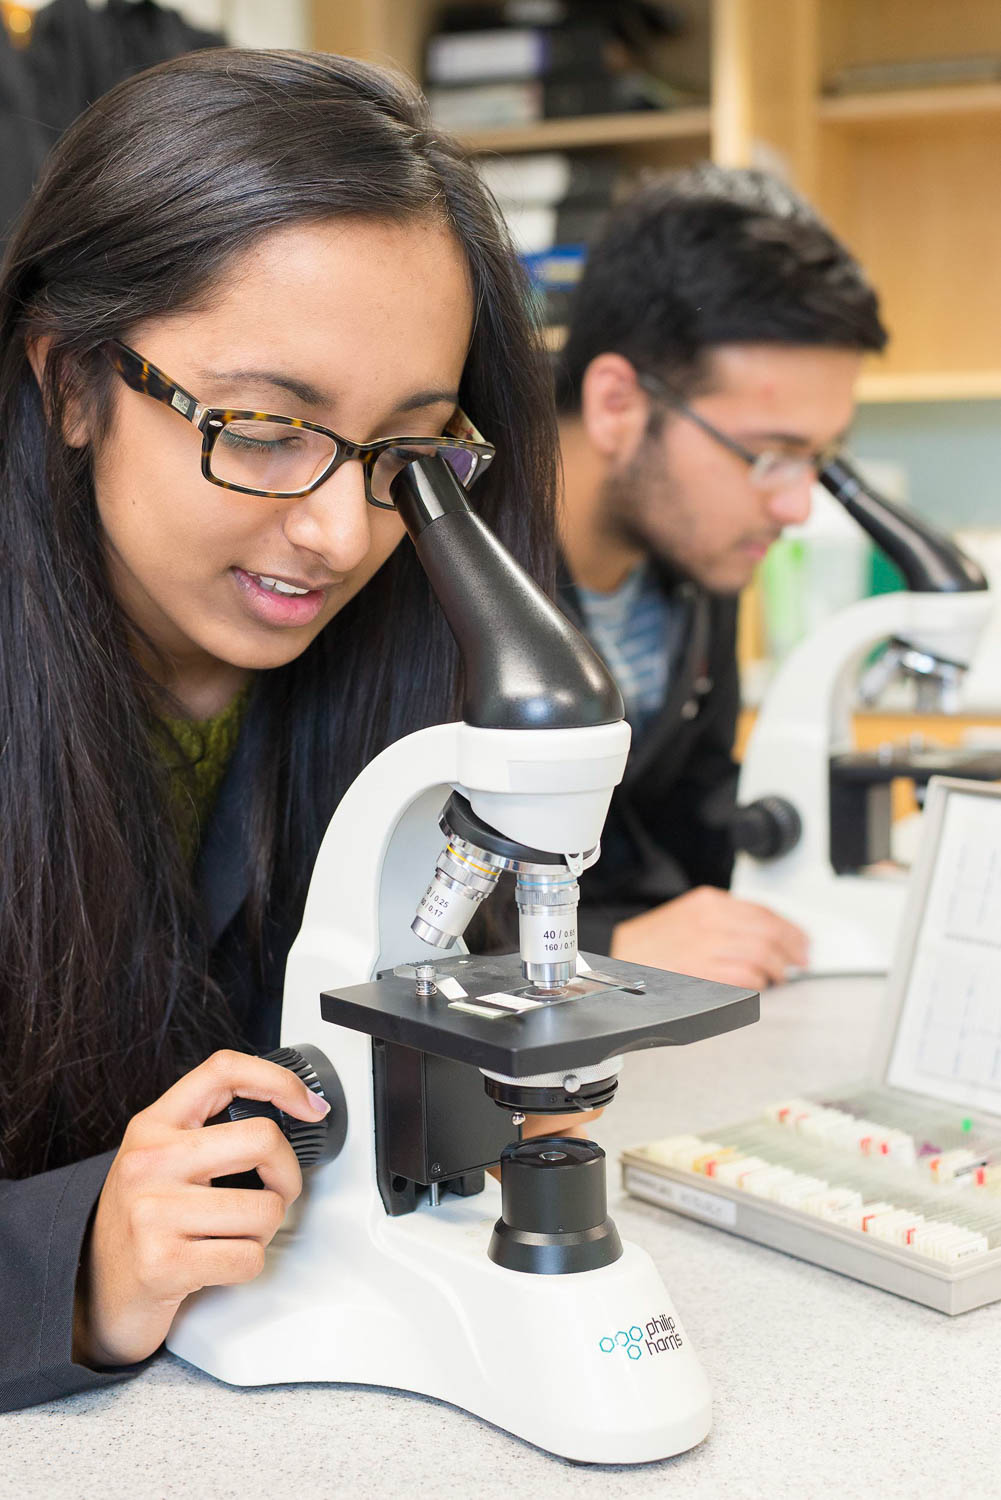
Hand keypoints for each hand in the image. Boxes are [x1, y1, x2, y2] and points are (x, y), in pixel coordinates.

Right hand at [74, 1049, 330, 1369]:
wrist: (96, 1291)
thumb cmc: (143, 1222)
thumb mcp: (163, 1158)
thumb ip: (210, 1129)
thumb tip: (297, 1111)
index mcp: (154, 1125)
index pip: (224, 1070)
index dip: (279, 1080)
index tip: (309, 1107)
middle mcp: (149, 1161)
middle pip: (262, 1139)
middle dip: (286, 1174)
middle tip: (273, 1192)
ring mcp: (153, 1211)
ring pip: (266, 1208)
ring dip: (263, 1230)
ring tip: (231, 1234)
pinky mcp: (163, 1262)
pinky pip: (249, 1258)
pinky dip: (246, 1265)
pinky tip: (216, 1262)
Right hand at [609, 885, 807, 990]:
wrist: (615, 958)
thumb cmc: (650, 942)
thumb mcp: (688, 914)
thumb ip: (725, 919)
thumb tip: (764, 934)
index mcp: (709, 903)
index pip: (765, 913)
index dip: (790, 930)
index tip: (801, 941)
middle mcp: (710, 921)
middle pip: (769, 934)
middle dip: (792, 949)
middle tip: (800, 960)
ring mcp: (707, 948)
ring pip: (761, 956)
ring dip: (778, 968)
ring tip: (781, 975)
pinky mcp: (703, 974)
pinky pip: (745, 978)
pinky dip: (759, 982)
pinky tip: (759, 984)